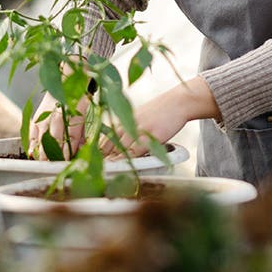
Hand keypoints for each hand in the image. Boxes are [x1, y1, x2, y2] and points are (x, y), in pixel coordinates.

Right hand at [28, 92, 84, 159]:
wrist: (64, 81)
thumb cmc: (75, 99)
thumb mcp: (83, 115)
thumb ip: (81, 134)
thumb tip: (81, 149)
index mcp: (71, 116)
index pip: (70, 140)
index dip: (69, 153)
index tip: (67, 162)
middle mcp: (56, 117)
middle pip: (54, 142)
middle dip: (55, 156)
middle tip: (55, 165)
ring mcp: (44, 117)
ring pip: (41, 140)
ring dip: (42, 153)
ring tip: (43, 163)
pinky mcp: (36, 117)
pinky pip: (31, 133)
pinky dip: (32, 144)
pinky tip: (32, 153)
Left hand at [104, 76, 219, 157]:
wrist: (177, 102)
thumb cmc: (160, 110)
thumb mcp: (140, 115)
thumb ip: (129, 126)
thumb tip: (120, 140)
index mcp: (125, 119)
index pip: (106, 135)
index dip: (99, 148)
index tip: (94, 158)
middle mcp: (130, 123)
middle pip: (110, 142)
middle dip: (103, 156)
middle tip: (97, 166)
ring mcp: (141, 130)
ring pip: (122, 147)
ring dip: (114, 159)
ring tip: (107, 169)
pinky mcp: (152, 136)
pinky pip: (139, 150)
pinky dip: (130, 159)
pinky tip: (125, 165)